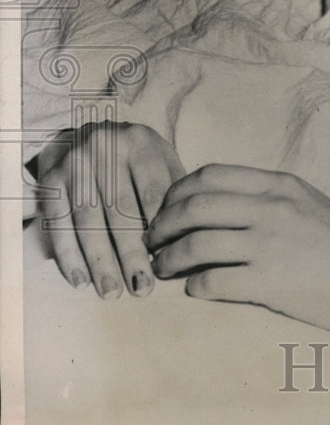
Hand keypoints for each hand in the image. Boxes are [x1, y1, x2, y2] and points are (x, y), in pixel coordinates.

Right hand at [36, 121, 185, 298]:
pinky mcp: (50, 179)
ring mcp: (74, 162)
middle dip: (131, 253)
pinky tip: (80, 281)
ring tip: (112, 292)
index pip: (152, 192)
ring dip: (100, 261)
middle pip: (120, 209)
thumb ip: (174, 192)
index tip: (168, 261)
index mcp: (140, 142)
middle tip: (141, 288)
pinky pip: (58, 223)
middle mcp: (104, 146)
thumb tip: (183, 241)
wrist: (87, 133)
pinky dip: (68, 255)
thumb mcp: (162, 159)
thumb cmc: (136, 157)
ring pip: (87, 220)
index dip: (160, 229)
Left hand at [148, 164, 329, 338]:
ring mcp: (270, 245)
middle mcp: (272, 209)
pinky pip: (212, 282)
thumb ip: (268, 197)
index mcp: (280, 185)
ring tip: (162, 268)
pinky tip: (193, 289)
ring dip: (168, 258)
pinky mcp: (269, 283)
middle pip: (194, 206)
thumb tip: (218, 202)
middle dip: (162, 224)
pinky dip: (194, 286)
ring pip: (195, 244)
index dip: (178, 191)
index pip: (210, 175)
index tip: (167, 208)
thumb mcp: (309, 204)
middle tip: (153, 240)